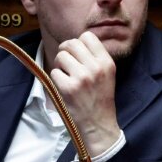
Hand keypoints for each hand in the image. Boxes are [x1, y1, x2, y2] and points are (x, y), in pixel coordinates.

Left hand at [50, 31, 120, 156]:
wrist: (98, 124)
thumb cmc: (100, 99)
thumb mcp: (107, 74)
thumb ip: (95, 58)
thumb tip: (76, 42)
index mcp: (107, 62)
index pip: (88, 36)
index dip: (79, 43)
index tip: (78, 54)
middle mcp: (95, 67)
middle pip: (71, 43)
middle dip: (65, 51)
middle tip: (66, 63)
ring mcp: (82, 77)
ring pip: (61, 56)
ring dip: (60, 65)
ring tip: (66, 76)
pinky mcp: (68, 88)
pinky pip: (54, 72)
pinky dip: (56, 79)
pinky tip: (64, 87)